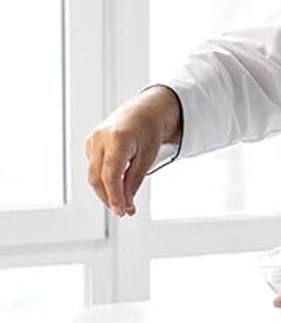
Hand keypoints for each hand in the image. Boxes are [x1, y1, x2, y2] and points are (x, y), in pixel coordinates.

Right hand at [84, 86, 181, 216]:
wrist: (144, 111)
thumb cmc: (149, 131)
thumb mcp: (148, 157)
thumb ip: (134, 181)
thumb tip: (125, 204)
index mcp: (118, 139)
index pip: (111, 175)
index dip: (114, 196)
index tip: (121, 211)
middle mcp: (100, 138)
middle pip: (97, 177)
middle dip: (109, 197)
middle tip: (124, 211)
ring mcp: (92, 141)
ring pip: (93, 175)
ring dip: (106, 191)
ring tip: (123, 202)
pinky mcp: (90, 145)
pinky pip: (94, 168)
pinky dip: (104, 179)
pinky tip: (116, 185)